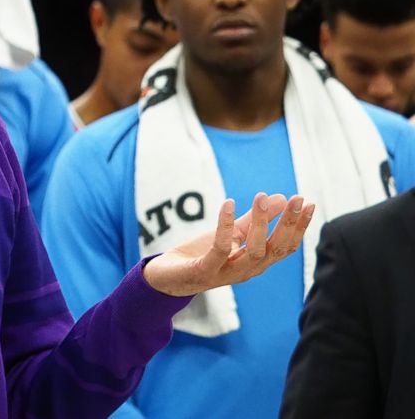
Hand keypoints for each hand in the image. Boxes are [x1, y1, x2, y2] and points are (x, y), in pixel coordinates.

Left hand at [143, 192, 314, 296]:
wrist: (166, 277)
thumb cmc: (200, 254)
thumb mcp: (230, 233)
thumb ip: (254, 220)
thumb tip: (280, 198)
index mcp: (256, 262)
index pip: (285, 246)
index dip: (298, 227)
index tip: (308, 203)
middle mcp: (246, 270)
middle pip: (275, 249)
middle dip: (288, 224)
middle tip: (296, 199)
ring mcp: (226, 273)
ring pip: (253, 250)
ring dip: (260, 223)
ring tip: (262, 197)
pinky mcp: (205, 271)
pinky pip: (220, 249)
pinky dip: (226, 226)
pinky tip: (229, 204)